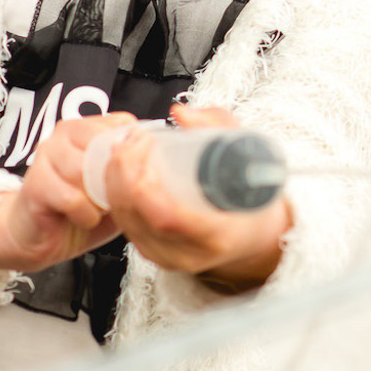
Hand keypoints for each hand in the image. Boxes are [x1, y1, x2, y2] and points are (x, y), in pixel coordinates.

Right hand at [0, 112, 130, 271]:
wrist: (38, 236)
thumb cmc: (80, 209)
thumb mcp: (116, 187)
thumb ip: (134, 169)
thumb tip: (160, 158)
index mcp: (86, 128)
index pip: (122, 124)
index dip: (134, 153)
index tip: (135, 175)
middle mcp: (64, 134)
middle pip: (106, 146)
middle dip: (116, 178)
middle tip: (116, 197)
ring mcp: (46, 156)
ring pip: (89, 171)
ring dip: (101, 199)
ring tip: (99, 208)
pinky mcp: (35, 184)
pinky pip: (73, 198)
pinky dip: (86, 215)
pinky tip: (84, 218)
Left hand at [105, 104, 291, 291]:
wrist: (255, 234)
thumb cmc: (255, 196)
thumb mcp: (249, 155)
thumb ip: (218, 128)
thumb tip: (180, 114)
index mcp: (218, 234)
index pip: (168, 216)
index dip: (146, 181)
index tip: (148, 145)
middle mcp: (189, 253)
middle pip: (139, 215)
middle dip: (124, 171)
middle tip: (132, 139)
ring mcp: (169, 257)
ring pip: (126, 220)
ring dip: (115, 179)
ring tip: (124, 147)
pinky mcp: (154, 254)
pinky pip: (125, 224)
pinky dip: (116, 193)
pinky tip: (120, 171)